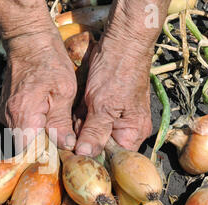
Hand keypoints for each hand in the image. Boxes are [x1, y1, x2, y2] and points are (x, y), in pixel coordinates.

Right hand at [0, 30, 77, 152]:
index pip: (26, 151)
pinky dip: (31, 126)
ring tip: (55, 126)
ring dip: (37, 136)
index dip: (42, 156)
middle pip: (23, 146)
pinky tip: (45, 116)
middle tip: (61, 140)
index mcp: (22, 115)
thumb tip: (66, 145)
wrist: (28, 42)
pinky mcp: (5, 108)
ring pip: (21, 136)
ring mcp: (3, 113)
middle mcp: (7, 116)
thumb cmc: (49, 62)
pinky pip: (18, 125)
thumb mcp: (64, 92)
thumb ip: (61, 122)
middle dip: (42, 147)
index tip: (58, 153)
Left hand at [72, 0, 170, 156]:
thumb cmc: (119, 73)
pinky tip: (76, 107)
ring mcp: (111, 117)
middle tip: (74, 128)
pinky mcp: (100, 107)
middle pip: (98, 147)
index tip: (75, 157)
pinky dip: (78, 116)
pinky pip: (86, 119)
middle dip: (83, 139)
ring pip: (89, 133)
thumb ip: (94, 133)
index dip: (94, 159)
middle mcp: (123, 129)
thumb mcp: (104, 107)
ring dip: (78, 126)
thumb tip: (85, 155)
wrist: (120, 43)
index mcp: (132, 133)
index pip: (113, 159)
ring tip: (79, 112)